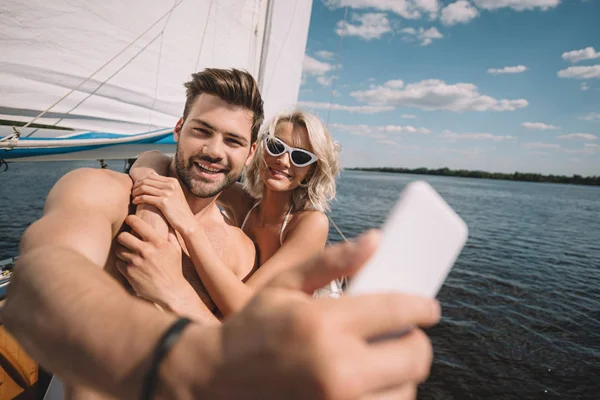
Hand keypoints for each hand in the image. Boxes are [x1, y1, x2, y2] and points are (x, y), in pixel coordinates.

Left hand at [115, 214, 187, 308]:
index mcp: (157, 242)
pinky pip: (119, 263)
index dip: (130, 219)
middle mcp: (145, 250)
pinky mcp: (129, 273)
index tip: (129, 220)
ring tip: (127, 253)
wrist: (171, 291)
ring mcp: (136, 262)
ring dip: (122, 251)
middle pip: (122, 236)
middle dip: (123, 237)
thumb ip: (171, 237)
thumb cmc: (174, 270)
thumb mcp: (176, 251)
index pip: (137, 223)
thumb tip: (168, 226)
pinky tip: (129, 265)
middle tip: (126, 240)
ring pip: (118, 250)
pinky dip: (122, 263)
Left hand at [131, 174, 194, 233]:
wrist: (187, 222)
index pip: (152, 176)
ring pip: (144, 188)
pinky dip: (137, 199)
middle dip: (137, 186)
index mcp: (173, 181)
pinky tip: (135, 202)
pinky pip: (145, 197)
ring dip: (135, 192)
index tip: (137, 187)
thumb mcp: (175, 194)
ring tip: (133, 197)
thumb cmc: (179, 210)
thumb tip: (151, 179)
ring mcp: (167, 193)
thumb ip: (165, 187)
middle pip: (146, 181)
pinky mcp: (163, 202)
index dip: (142, 181)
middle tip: (132, 192)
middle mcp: (170, 185)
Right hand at [160, 230, 440, 399]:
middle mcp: (336, 368)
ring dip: (402, 373)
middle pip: (414, 355)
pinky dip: (386, 395)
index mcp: (323, 323)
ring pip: (406, 390)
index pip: (398, 311)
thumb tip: (376, 240)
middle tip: (405, 334)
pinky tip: (369, 381)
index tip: (429, 307)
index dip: (423, 306)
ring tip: (382, 360)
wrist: (217, 379)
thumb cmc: (254, 327)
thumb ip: (332, 261)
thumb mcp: (286, 285)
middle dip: (416, 341)